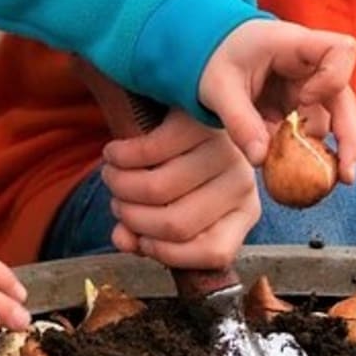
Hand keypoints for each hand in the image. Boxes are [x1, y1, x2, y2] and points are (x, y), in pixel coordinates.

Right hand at [100, 109, 261, 270]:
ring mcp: (223, 150)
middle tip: (117, 204)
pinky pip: (148, 151)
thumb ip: (148, 232)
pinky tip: (113, 154)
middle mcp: (241, 183)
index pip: (215, 253)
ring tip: (111, 178)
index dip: (169, 254)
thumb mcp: (177, 203)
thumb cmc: (180, 165)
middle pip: (176, 224)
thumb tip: (123, 241)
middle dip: (133, 219)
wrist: (191, 102)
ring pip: (157, 190)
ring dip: (120, 188)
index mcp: (244, 212)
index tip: (141, 240)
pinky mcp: (197, 121)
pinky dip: (120, 158)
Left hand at [197, 19, 355, 183]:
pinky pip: (310, 136)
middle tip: (346, 177)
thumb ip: (240, 121)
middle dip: (349, 139)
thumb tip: (260, 160)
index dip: (334, 78)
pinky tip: (284, 173)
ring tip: (297, 181)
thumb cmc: (218, 58)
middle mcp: (312, 68)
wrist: (213, 55)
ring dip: (318, 153)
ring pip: (330, 124)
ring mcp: (311, 90)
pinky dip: (301, 156)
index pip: (341, 50)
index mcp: (295, 45)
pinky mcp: (302, 111)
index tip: (304, 99)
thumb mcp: (219, 88)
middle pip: (346, 99)